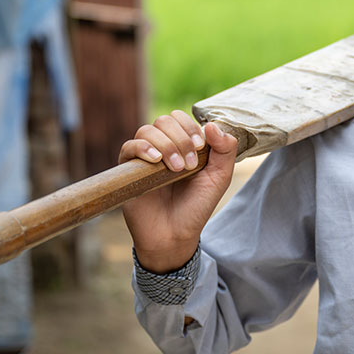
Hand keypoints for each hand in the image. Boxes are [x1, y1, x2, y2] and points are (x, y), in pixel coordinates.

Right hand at [119, 110, 236, 272]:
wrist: (174, 235)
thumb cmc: (196, 207)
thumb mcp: (219, 178)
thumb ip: (225, 149)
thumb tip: (213, 124)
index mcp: (183, 144)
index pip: (181, 118)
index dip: (191, 128)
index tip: (201, 147)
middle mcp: (163, 146)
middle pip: (165, 120)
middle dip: (181, 138)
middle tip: (190, 164)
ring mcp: (144, 157)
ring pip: (147, 130)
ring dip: (166, 145)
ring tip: (176, 169)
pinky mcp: (128, 169)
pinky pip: (129, 146)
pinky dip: (143, 148)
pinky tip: (155, 160)